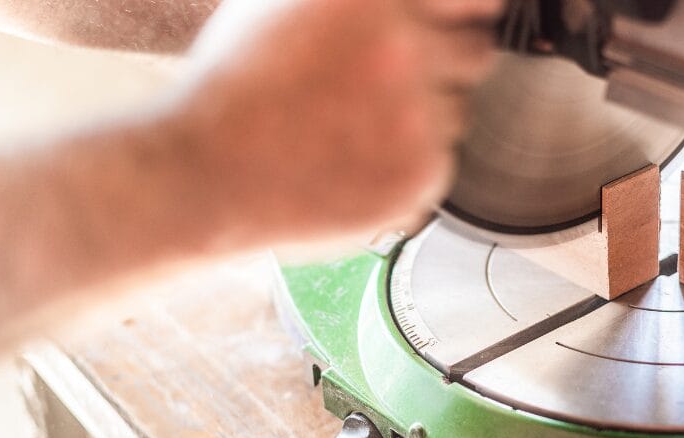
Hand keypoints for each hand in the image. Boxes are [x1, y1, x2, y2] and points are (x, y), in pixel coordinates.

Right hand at [170, 0, 502, 245]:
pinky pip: (442, 161)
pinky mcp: (420, 175)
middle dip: (446, 65)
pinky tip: (355, 160)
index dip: (469, 12)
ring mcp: (416, 115)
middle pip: (477, 52)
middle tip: (392, 85)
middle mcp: (404, 50)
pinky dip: (410, 163)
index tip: (462, 23)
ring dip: (426, 117)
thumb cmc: (239, 80)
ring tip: (354, 127)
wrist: (206, 169)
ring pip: (459, 112)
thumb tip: (429, 4)